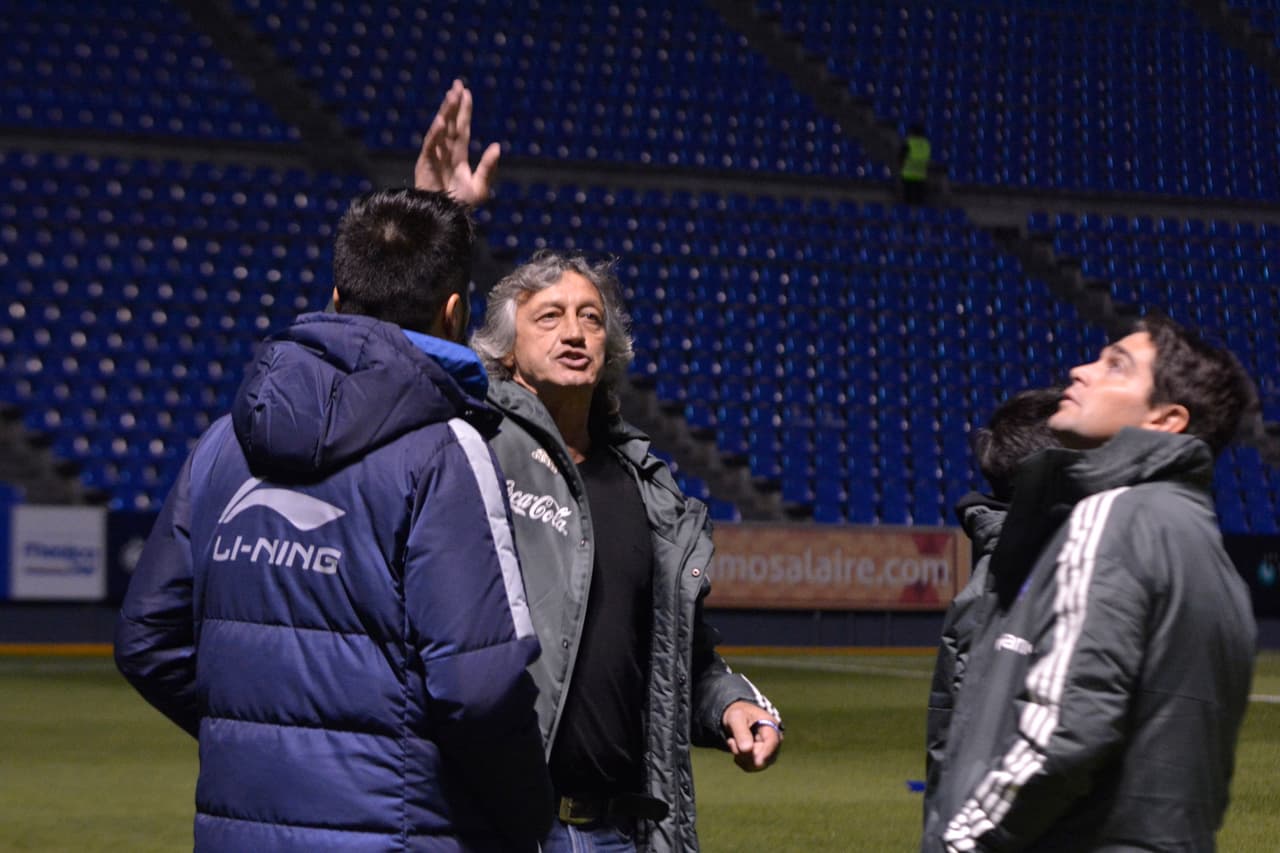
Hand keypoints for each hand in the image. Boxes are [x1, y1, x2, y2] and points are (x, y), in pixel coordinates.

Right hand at [414, 78, 500, 207]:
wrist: (445, 218)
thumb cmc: (461, 206)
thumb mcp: (481, 187)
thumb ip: (489, 167)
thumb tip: (497, 146)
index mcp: (458, 157)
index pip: (462, 128)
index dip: (464, 111)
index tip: (466, 92)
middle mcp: (445, 153)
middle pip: (451, 123)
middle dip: (453, 104)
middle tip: (457, 84)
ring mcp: (434, 157)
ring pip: (440, 129)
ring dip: (446, 112)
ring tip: (452, 96)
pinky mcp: (425, 164)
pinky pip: (431, 145)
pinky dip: (436, 132)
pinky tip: (442, 120)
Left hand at [722, 700, 781, 771]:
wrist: (739, 718)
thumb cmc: (739, 715)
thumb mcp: (736, 718)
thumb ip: (741, 732)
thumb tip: (747, 749)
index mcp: (771, 726)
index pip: (773, 742)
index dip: (766, 753)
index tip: (757, 763)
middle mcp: (775, 741)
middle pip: (763, 758)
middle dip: (744, 753)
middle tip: (731, 741)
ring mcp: (770, 752)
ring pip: (756, 765)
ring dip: (740, 756)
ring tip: (733, 741)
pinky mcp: (763, 759)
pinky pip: (751, 767)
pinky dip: (740, 760)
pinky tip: (737, 748)